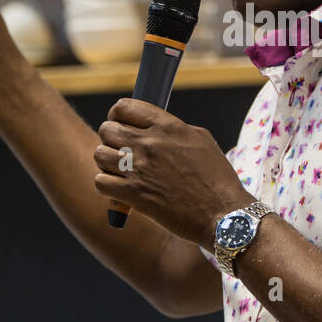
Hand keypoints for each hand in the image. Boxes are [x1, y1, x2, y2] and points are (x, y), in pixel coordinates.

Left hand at [93, 98, 252, 247]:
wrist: (222, 214)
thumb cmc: (216, 179)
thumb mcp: (201, 140)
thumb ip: (174, 129)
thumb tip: (155, 128)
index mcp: (167, 126)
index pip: (124, 107)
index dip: (117, 115)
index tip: (121, 123)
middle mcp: (149, 144)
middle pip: (107, 129)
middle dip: (111, 139)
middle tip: (122, 151)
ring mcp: (139, 169)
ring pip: (99, 154)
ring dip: (107, 163)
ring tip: (120, 171)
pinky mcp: (132, 195)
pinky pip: (100, 182)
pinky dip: (107, 186)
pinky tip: (120, 190)